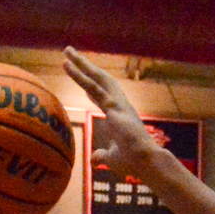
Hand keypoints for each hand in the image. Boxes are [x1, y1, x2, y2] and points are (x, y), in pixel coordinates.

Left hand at [64, 45, 168, 180]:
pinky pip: (93, 87)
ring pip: (97, 78)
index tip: (80, 75)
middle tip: (70, 52)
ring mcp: (117, 103)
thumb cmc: (133, 162)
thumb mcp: (112, 158)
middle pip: (99, 80)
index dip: (89, 85)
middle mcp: (120, 104)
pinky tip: (68, 65)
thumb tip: (94, 160)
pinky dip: (80, 75)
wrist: (147, 162)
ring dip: (82, 63)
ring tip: (68, 51)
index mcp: (120, 114)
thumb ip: (102, 156)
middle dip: (85, 66)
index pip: (101, 96)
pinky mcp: (113, 106)